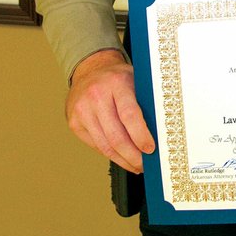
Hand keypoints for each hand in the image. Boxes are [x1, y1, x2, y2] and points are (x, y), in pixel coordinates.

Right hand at [66, 49, 154, 172]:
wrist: (90, 70)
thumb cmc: (117, 78)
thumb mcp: (134, 80)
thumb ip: (144, 101)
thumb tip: (160, 131)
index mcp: (116, 82)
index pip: (129, 114)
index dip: (141, 136)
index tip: (150, 149)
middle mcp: (97, 95)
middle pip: (116, 136)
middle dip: (133, 155)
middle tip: (144, 163)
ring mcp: (83, 110)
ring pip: (105, 145)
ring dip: (122, 160)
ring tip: (135, 165)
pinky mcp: (74, 122)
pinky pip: (96, 145)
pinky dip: (110, 155)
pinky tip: (121, 157)